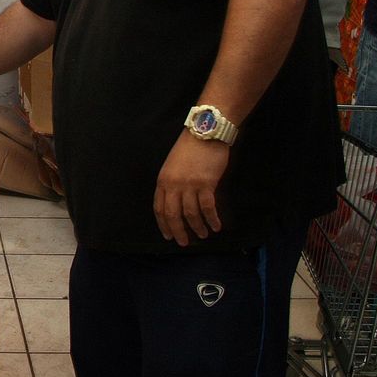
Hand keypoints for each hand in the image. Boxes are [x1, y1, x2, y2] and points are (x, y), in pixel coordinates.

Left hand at [153, 131, 228, 246]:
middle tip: (184, 243)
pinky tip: (216, 226)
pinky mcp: (206, 184)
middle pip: (173, 215)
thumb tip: (177, 203)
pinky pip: (207, 208)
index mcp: (162, 180)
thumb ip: (172, 183)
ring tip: (203, 235)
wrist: (205, 133)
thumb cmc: (190, 148)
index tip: (168, 235)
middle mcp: (173, 185)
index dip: (164, 224)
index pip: (159, 208)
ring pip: (191, 214)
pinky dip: (212, 219)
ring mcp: (189, 185)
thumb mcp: (172, 165)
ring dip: (197, 228)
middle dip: (178, 231)